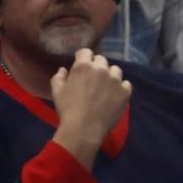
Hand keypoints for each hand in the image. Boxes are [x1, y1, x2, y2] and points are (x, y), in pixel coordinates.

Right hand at [51, 49, 130, 168]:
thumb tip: (63, 70)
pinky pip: (125, 84)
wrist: (84, 129)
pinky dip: (120, 88)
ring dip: (110, 76)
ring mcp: (115, 79)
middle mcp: (101, 68)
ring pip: (115, 70)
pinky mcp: (125, 91)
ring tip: (105, 89)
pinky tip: (113, 97)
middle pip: (101, 60)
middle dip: (96, 67)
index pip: (86, 52)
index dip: (83, 59)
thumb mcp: (57, 92)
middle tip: (92, 80)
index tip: (81, 66)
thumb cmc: (67, 110)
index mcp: (83, 66)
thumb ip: (59, 77)